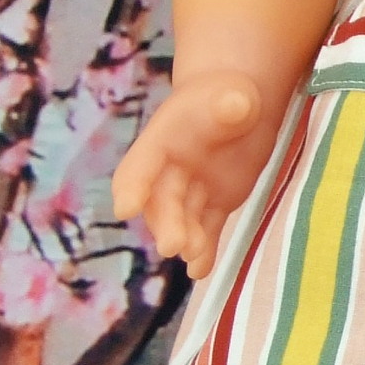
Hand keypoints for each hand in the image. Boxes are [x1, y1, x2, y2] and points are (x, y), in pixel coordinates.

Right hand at [113, 72, 274, 278]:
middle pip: (162, 200)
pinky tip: (201, 272)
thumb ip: (231, 102)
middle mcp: (170, 168)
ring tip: (194, 258)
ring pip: (183, 219)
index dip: (133, 185)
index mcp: (164, 138)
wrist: (237, 105)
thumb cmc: (229, 94)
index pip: (142, 163)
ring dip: (186, 240)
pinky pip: (207, 229)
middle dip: (166, 223)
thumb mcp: (232, 92)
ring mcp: (191, 189)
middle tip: (174, 246)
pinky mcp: (214, 203)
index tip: (126, 208)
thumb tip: (238, 105)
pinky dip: (204, 251)